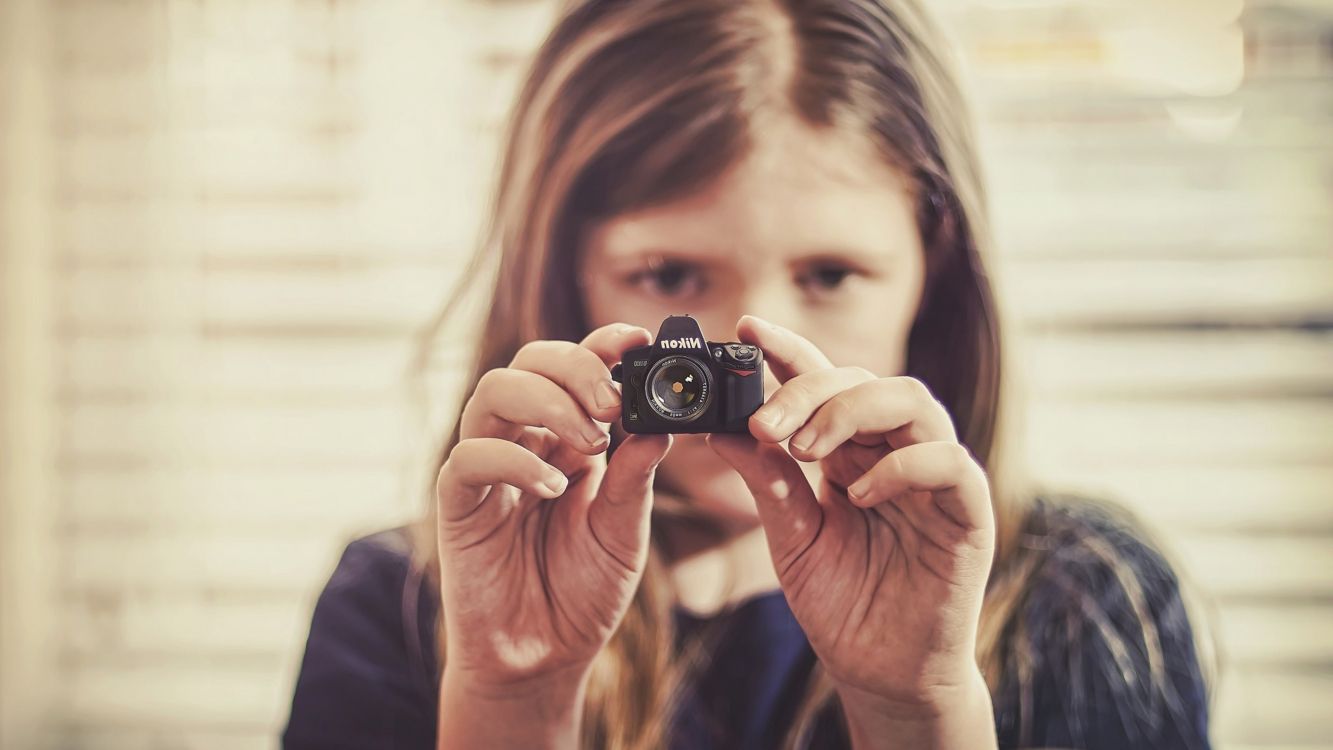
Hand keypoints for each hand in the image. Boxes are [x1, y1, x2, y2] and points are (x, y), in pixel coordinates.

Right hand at [435, 323, 671, 696]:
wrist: (543, 658)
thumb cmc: (582, 591)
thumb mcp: (625, 531)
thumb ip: (636, 477)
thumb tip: (660, 423)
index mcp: (569, 438)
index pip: (577, 369)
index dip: (603, 345)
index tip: (638, 341)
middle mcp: (525, 441)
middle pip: (530, 362)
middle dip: (575, 367)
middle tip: (613, 403)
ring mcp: (488, 467)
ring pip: (494, 392)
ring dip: (546, 402)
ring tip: (591, 442)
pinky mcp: (458, 502)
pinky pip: (470, 456)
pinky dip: (513, 460)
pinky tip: (553, 488)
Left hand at [707, 315, 995, 723]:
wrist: (882, 672)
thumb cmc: (841, 601)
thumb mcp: (790, 534)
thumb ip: (765, 479)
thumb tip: (718, 426)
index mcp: (852, 451)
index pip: (824, 382)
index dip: (789, 350)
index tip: (744, 329)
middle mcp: (895, 452)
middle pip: (864, 380)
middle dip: (809, 391)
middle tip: (763, 424)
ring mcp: (935, 478)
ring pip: (913, 401)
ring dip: (852, 413)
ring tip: (806, 450)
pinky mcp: (969, 512)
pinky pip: (948, 462)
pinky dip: (903, 466)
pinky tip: (860, 494)